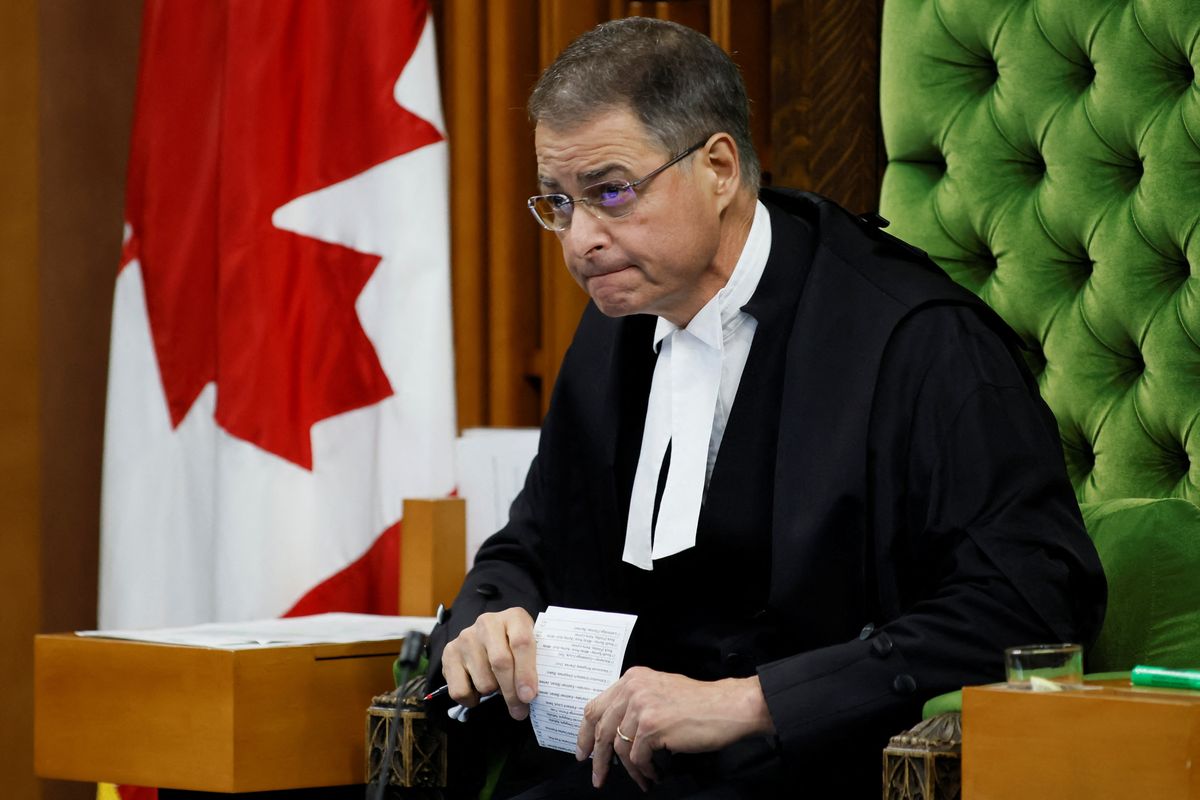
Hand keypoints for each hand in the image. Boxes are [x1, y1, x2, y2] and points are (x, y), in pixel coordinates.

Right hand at [441, 607, 536, 719]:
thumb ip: (535, 666)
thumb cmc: (515, 648)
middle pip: (500, 663)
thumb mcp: (531, 648)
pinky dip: (472, 700)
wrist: (487, 638)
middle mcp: (487, 622)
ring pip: (483, 681)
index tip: (529, 696)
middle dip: (512, 693)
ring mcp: (466, 637)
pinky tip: (478, 691)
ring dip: (492, 693)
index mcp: (514, 617)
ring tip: (497, 687)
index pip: (521, 642)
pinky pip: (460, 691)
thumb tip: (531, 697)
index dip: (526, 672)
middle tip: (520, 710)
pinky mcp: (449, 653)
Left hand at [577, 667, 775, 790]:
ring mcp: (641, 706)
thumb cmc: (700, 703)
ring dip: (630, 770)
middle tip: (598, 777)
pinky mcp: (651, 726)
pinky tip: (655, 774)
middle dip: (599, 759)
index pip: (596, 707)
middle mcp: (633, 688)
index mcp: (632, 679)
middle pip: (601, 730)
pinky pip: (637, 758)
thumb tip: (613, 732)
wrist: (728, 706)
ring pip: (620, 748)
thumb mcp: (660, 691)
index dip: (585, 733)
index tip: (583, 752)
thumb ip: (634, 703)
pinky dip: (645, 771)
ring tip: (642, 779)